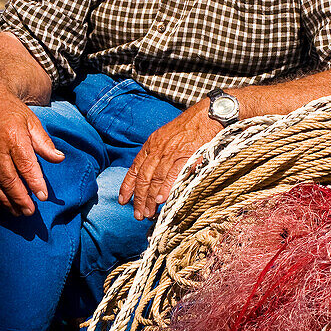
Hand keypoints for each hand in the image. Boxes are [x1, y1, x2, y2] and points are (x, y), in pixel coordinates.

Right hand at [0, 79, 63, 215]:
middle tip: (31, 212)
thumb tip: (59, 158)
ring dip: (6, 202)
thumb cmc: (11, 111)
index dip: (35, 183)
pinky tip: (1, 205)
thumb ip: (44, 143)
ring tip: (18, 213)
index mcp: (14, 138)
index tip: (43, 197)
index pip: (25, 165)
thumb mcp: (32, 121)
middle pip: (9, 180)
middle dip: (20, 198)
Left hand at [119, 99, 219, 219]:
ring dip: (150, 199)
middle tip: (138, 214)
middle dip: (138, 199)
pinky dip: (165, 189)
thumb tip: (150, 174)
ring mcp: (171, 153)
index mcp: (151, 145)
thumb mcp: (166, 136)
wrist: (207, 115)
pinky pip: (172, 175)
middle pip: (143, 178)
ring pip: (155, 180)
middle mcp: (158, 150)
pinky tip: (161, 200)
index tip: (123, 200)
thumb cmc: (188, 127)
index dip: (127, 186)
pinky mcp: (185, 156)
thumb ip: (157, 154)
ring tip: (148, 213)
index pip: (134, 168)